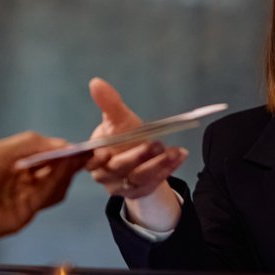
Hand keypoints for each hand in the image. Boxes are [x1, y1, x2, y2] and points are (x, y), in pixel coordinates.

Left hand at [0, 132, 84, 253]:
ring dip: (67, 172)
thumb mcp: (1, 151)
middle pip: (55, 170)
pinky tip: (63, 170)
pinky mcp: (25, 214)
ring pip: (55, 185)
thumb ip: (33, 144)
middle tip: (88, 153)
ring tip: (77, 159)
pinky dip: (57, 183)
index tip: (81, 146)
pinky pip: (47, 197)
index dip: (64, 151)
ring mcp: (24, 197)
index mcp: (14, 162)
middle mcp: (22, 179)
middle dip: (71, 161)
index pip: (47, 155)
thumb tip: (64, 144)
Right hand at [85, 77, 187, 203]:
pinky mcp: (140, 191)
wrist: (138, 158)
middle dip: (138, 156)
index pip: (94, 159)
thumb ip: (108, 104)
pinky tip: (180, 155)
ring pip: (140, 177)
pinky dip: (169, 168)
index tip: (109, 151)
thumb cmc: (123, 137)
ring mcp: (123, 186)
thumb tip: (96, 82)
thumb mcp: (117, 119)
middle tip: (156, 145)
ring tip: (173, 152)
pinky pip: (156, 181)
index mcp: (94, 157)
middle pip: (120, 167)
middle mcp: (106, 175)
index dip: (101, 157)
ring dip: (158, 165)